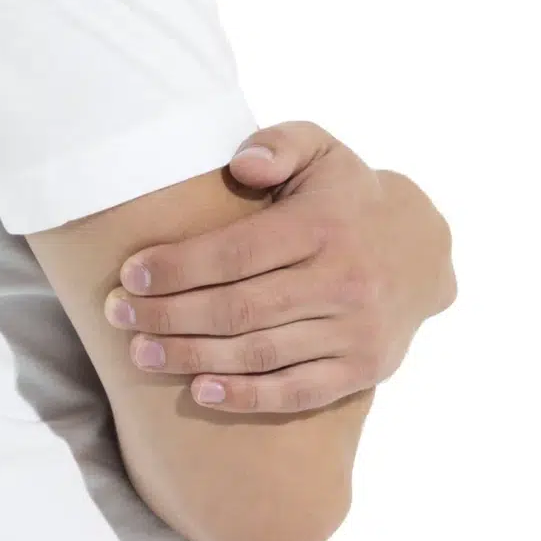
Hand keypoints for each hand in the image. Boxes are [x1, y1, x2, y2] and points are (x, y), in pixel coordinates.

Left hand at [99, 124, 458, 412]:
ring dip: (192, 357)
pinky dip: (246, 396)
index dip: (177, 267)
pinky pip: (295, 392)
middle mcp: (346, 280)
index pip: (237, 253)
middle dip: (169, 315)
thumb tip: (242, 165)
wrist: (422, 252)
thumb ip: (279, 144)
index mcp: (326, 225)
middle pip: (239, 309)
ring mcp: (357, 330)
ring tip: (141, 353)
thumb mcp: (322, 151)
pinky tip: (200, 391)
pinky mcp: (363, 369)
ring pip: (259, 353)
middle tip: (118, 316)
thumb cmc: (346, 198)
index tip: (129, 275)